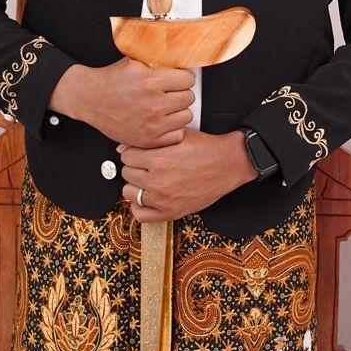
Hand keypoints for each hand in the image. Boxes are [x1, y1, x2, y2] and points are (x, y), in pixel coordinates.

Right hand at [50, 57, 194, 146]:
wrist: (90, 99)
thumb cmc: (111, 80)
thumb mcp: (134, 61)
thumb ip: (158, 60)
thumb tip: (181, 58)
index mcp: (151, 82)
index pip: (188, 79)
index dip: (183, 77)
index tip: (177, 79)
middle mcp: (153, 105)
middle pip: (189, 98)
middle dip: (181, 92)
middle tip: (170, 92)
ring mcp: (151, 125)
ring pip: (186, 116)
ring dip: (178, 110)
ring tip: (165, 106)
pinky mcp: (148, 140)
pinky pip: (177, 134)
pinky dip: (172, 128)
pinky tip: (162, 120)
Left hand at [120, 128, 256, 221]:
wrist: (227, 164)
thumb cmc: (204, 148)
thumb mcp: (177, 135)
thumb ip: (150, 140)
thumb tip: (123, 147)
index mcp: (158, 160)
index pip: (126, 156)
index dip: (133, 151)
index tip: (139, 153)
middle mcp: (158, 181)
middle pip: (126, 172)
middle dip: (134, 166)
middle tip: (144, 165)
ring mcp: (163, 199)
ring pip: (129, 192)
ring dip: (135, 184)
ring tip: (146, 179)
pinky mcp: (171, 212)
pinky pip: (140, 214)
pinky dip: (139, 206)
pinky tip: (147, 197)